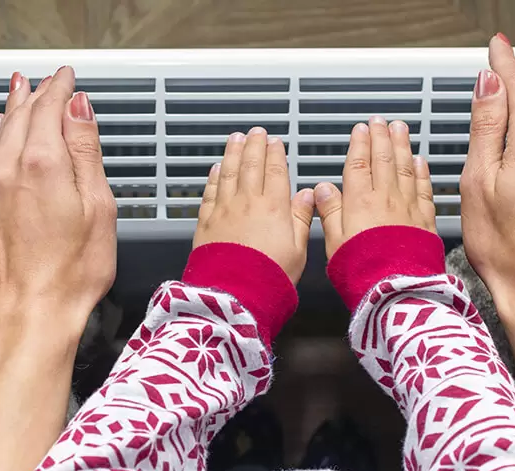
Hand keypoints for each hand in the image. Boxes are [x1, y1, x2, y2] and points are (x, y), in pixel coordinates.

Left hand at [0, 67, 116, 336]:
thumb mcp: (98, 207)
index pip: (49, 108)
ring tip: (19, 93)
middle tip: (48, 81)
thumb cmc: (71, 273)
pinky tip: (1, 138)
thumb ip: (85, 152)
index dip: (60, 88)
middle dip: (37, 94)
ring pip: (0, 137)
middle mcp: (7, 172)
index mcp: (42, 165)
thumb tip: (79, 109)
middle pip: (21, 117)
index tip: (68, 77)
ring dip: (13, 111)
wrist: (29, 317)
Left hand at [193, 127, 313, 283]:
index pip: (276, 171)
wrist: (234, 294)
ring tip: (235, 139)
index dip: (275, 153)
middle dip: (254, 145)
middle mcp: (247, 203)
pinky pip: (210, 191)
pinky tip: (217, 169)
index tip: (275, 142)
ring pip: (229, 172)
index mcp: (274, 208)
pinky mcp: (206, 222)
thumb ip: (301, 218)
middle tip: (255, 133)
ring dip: (233, 153)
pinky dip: (215, 177)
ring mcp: (224, 210)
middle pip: (251, 165)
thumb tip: (307, 196)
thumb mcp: (298, 250)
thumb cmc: (268, 278)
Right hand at [314, 117, 436, 257]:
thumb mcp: (333, 242)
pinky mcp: (425, 221)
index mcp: (360, 203)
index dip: (359, 144)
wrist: (397, 288)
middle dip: (381, 136)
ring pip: (405, 167)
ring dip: (402, 145)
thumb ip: (329, 212)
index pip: (359, 164)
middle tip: (380, 121)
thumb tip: (322, 190)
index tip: (360, 130)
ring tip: (400, 129)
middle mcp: (386, 200)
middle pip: (383, 159)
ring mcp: (408, 208)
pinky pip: (424, 188)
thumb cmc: (362, 270)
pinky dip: (422, 171)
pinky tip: (420, 161)